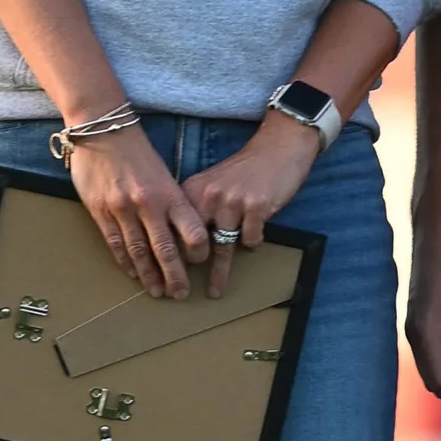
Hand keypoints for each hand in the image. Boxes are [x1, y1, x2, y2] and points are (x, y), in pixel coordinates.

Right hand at [68, 129, 208, 300]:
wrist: (103, 131)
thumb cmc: (138, 153)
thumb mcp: (164, 175)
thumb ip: (172, 203)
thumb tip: (183, 233)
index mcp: (170, 193)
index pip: (193, 232)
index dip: (199, 252)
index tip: (201, 263)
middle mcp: (148, 204)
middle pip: (166, 250)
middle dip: (175, 276)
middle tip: (180, 294)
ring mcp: (122, 209)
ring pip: (139, 252)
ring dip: (149, 275)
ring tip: (157, 291)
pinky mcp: (101, 211)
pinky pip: (115, 243)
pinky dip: (125, 261)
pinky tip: (133, 274)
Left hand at [183, 113, 320, 296]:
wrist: (278, 148)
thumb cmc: (245, 170)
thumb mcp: (213, 183)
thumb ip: (199, 208)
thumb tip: (184, 244)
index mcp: (192, 190)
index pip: (175, 228)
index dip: (170, 253)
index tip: (163, 274)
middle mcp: (209, 196)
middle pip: (194, 242)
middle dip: (189, 270)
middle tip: (182, 291)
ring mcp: (233, 202)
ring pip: (222, 247)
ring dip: (219, 272)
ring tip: (214, 292)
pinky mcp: (257, 208)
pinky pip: (251, 240)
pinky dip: (253, 242)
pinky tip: (255, 236)